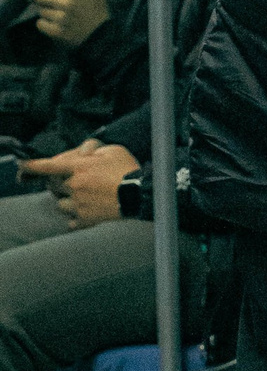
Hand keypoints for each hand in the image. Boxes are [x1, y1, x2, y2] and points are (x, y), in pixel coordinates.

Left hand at [20, 140, 136, 224]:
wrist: (140, 195)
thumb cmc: (127, 170)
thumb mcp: (112, 150)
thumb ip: (92, 149)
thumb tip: (81, 153)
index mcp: (78, 167)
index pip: (47, 165)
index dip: (31, 165)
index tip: (22, 165)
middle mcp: (74, 185)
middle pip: (53, 185)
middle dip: (59, 182)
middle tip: (73, 181)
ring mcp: (78, 204)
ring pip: (60, 204)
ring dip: (66, 200)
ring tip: (81, 199)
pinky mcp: (86, 218)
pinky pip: (71, 221)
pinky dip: (76, 218)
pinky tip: (85, 213)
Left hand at [30, 0, 108, 45]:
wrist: (106, 34)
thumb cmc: (99, 8)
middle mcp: (66, 3)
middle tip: (53, 4)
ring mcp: (62, 18)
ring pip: (41, 11)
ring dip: (48, 13)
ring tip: (59, 16)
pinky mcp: (59, 32)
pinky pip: (40, 24)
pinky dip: (45, 24)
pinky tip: (56, 24)